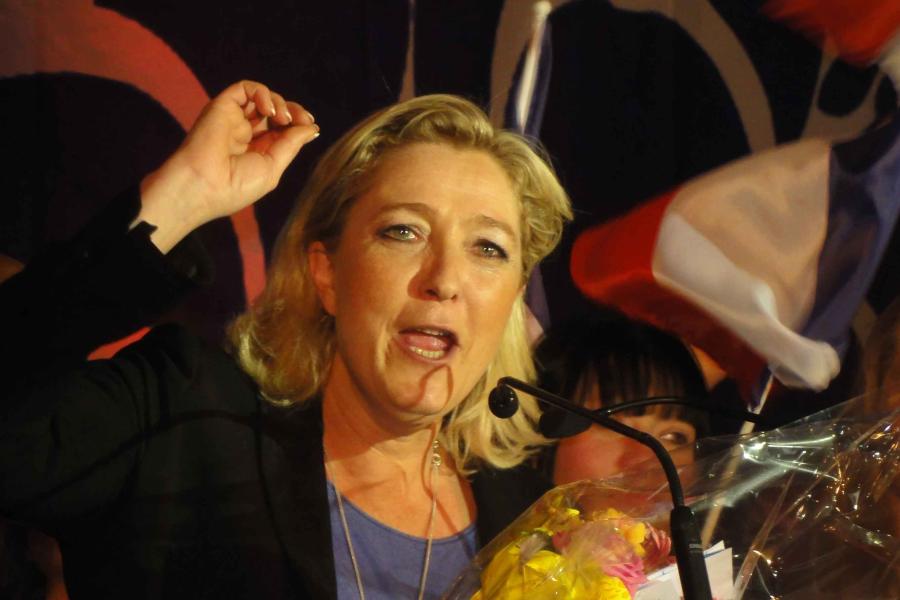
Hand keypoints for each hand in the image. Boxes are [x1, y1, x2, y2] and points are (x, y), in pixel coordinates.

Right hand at [138, 81, 318, 252]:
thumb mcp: (272, 168)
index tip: (310, 124)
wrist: (201, 184)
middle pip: (276, 111)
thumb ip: (291, 145)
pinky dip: (262, 92)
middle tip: (302, 118)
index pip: (283, 129)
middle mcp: (246, 133)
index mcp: (258, 151)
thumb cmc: (235, 186)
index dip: (298, 123)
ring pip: (262, 97)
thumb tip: (312, 128)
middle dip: (293, 111)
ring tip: (282, 117)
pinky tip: (268, 110)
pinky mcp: (223, 105)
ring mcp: (234, 118)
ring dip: (279, 102)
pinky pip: (245, 88)